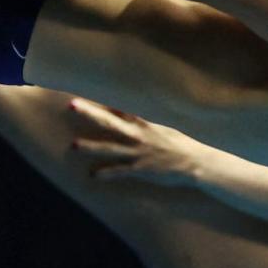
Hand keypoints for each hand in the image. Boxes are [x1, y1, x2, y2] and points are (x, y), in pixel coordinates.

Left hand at [66, 98, 206, 185]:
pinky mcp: (140, 169)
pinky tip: (93, 175)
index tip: (88, 92)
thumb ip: (146, 121)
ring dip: (90, 146)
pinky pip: (119, 171)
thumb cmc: (180, 145)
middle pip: (109, 122)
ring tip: (74, 145)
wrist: (194, 163)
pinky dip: (105, 173)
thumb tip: (133, 114)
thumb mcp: (164, 127)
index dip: (103, 100)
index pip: (120, 108)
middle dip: (90, 113)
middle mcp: (138, 135)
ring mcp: (138, 153)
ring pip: (109, 147)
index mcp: (145, 123)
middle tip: (72, 105)